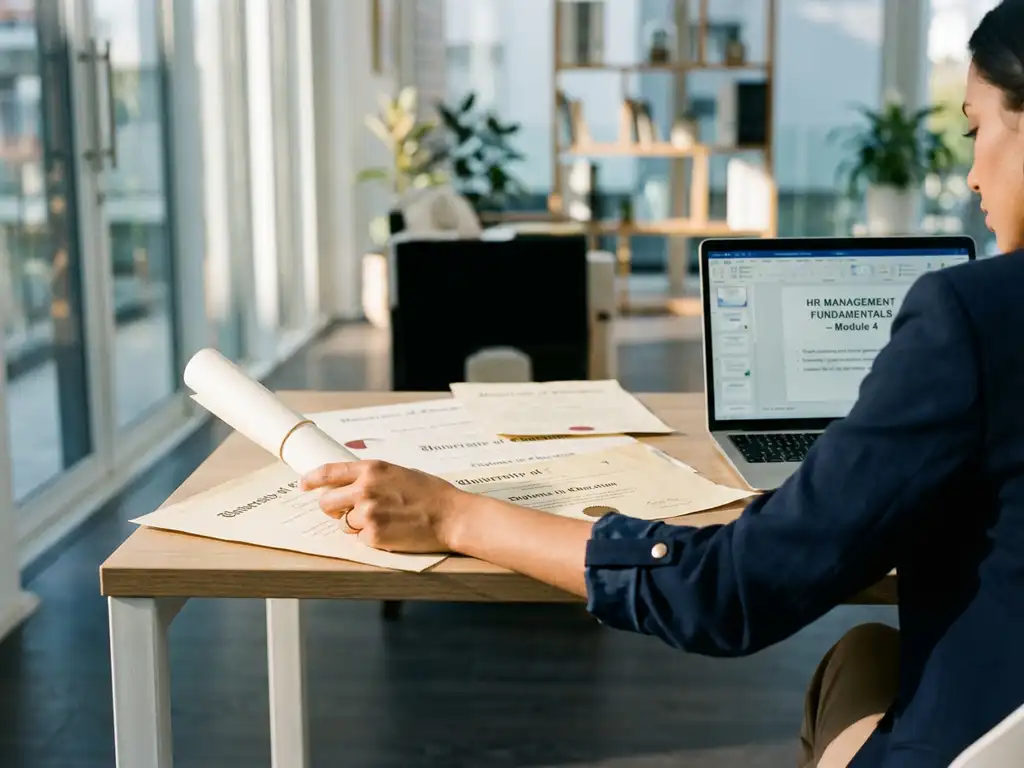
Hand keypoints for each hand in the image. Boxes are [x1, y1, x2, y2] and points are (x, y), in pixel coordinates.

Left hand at [300, 460, 468, 552]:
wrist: (451, 516)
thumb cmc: (431, 494)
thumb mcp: (400, 473)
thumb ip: (373, 477)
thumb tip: (352, 484)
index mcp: (372, 469)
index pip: (329, 472)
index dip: (312, 479)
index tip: (304, 484)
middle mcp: (365, 489)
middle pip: (326, 503)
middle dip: (333, 509)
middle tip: (346, 512)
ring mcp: (367, 514)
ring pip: (343, 524)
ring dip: (356, 525)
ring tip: (383, 522)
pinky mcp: (373, 536)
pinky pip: (359, 539)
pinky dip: (371, 538)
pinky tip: (391, 532)